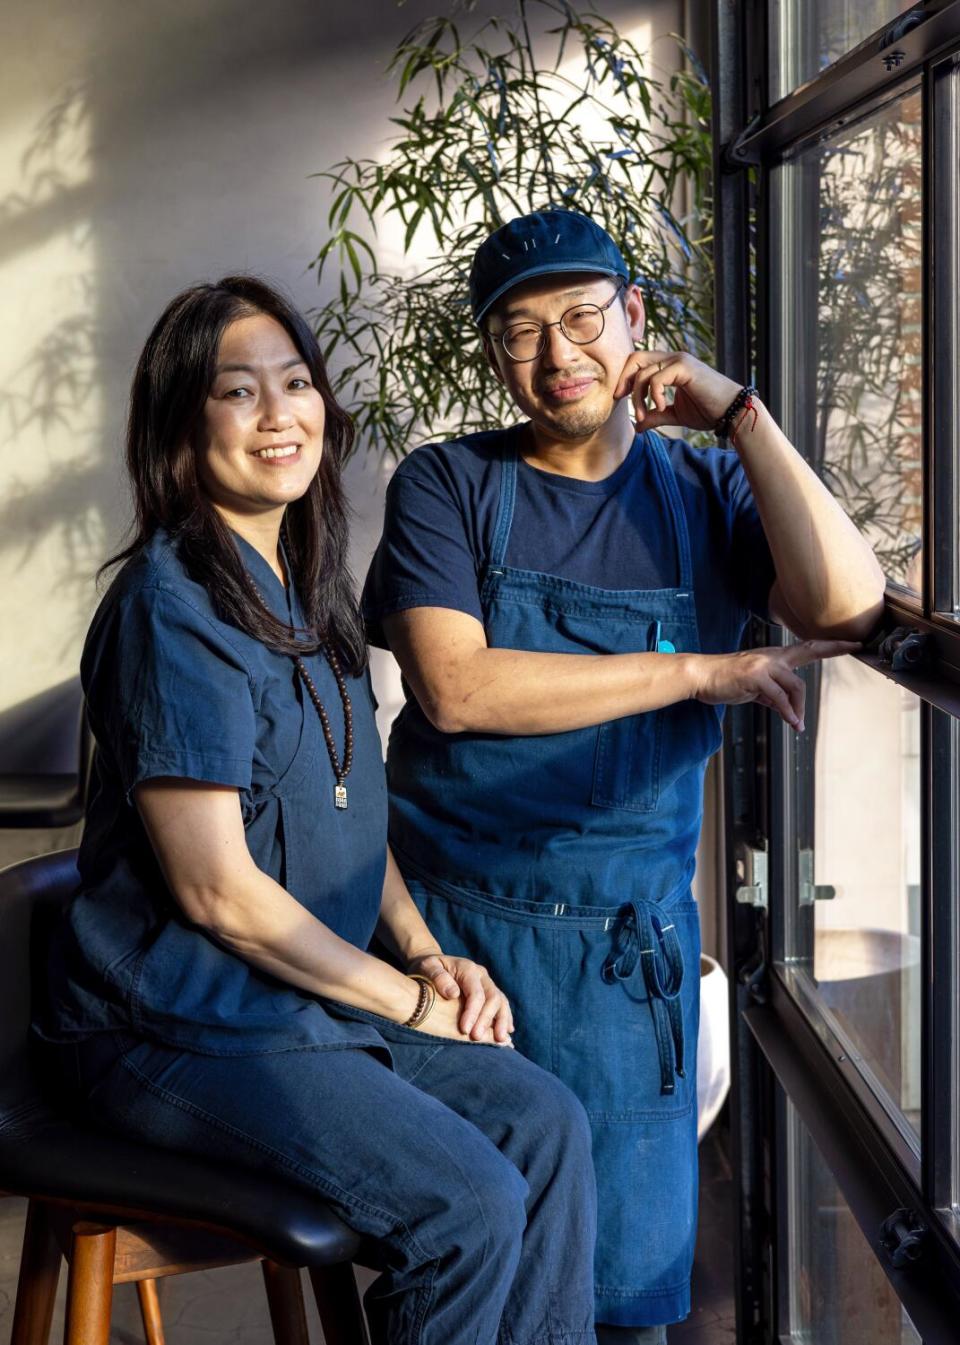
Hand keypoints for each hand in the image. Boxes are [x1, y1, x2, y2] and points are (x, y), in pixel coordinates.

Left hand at [406, 951, 514, 1043]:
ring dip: (502, 1021)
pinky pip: (501, 1005)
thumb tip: (453, 994)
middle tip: (476, 1038)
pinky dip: (506, 1018)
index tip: (464, 1030)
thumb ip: (438, 977)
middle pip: (493, 998)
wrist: (433, 964)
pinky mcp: (489, 992)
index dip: (473, 1013)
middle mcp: (481, 975)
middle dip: (486, 1020)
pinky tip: (508, 1032)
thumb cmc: (426, 968)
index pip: (476, 993)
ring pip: (501, 1001)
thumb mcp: (427, 967)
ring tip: (500, 1040)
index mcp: (468, 969)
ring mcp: (487, 983)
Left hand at [613, 350, 743, 432]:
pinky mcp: (685, 368)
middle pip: (635, 358)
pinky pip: (657, 378)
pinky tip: (661, 407)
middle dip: (624, 380)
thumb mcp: (675, 415)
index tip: (621, 398)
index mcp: (670, 365)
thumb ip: (656, 416)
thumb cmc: (708, 411)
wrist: (731, 412)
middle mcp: (673, 358)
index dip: (625, 378)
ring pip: (643, 372)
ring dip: (638, 397)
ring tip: (643, 416)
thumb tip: (637, 426)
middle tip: (621, 399)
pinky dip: (654, 394)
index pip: (638, 362)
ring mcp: (680, 360)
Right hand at [687, 640, 861, 730]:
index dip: (829, 646)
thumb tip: (786, 709)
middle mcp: (772, 657)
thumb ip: (771, 695)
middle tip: (856, 645)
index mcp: (773, 657)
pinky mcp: (755, 677)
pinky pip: (779, 698)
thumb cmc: (725, 680)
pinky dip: (788, 712)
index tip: (850, 643)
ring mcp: (764, 665)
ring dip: (799, 708)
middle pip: (809, 651)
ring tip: (797, 723)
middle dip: (834, 647)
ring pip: (795, 686)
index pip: (806, 648)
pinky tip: (792, 722)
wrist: (701, 676)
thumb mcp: (753, 688)